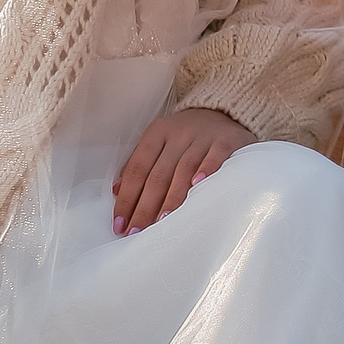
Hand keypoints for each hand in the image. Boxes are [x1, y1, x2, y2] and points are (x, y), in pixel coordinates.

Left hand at [113, 107, 254, 234]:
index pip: (137, 168)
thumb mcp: (159, 143)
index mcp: (157, 133)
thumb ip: (139, 166)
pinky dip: (206, 170)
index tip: (120, 223)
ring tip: (162, 221)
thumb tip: (117, 192)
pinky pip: (215, 156)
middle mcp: (178, 133)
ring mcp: (203, 136)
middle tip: (137, 232)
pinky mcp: (226, 140)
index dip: (127, 197)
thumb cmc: (185, 136)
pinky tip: (197, 186)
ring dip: (172, 196)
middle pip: (159, 173)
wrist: (223, 112)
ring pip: (184, 168)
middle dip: (145, 206)